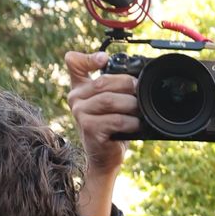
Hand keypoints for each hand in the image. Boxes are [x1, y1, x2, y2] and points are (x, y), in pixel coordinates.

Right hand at [64, 49, 136, 215]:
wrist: (105, 157)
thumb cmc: (110, 128)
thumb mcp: (110, 104)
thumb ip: (114, 87)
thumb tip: (136, 76)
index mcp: (79, 88)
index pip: (74, 63)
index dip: (89, 58)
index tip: (104, 59)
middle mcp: (75, 98)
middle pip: (102, 82)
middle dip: (126, 84)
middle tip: (140, 89)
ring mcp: (80, 114)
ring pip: (109, 100)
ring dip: (131, 104)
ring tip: (140, 109)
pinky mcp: (89, 129)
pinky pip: (115, 120)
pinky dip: (131, 122)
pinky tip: (136, 125)